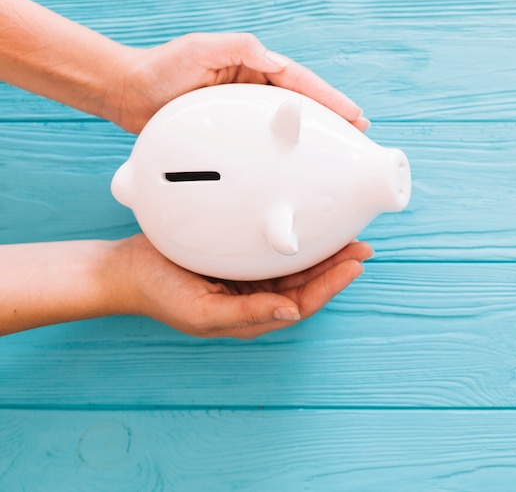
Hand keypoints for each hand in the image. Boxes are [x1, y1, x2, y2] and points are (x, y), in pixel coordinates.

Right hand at [105, 234, 371, 338]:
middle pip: (306, 283)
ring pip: (295, 266)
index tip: (355, 264)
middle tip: (362, 245)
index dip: (331, 286)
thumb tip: (291, 311)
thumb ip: (247, 313)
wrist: (127, 269)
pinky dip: (296, 240)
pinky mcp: (238, 257)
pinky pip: (275, 250)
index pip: (303, 303)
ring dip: (322, 252)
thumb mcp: (201, 311)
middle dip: (335, 266)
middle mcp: (255, 297)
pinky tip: (308, 227)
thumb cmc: (160, 293)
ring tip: (347, 235)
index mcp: (251, 315)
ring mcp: (247, 276)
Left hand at [109, 33, 368, 133]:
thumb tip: (273, 60)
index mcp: (252, 66)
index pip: (300, 82)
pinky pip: (262, 141)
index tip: (354, 115)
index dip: (329, 99)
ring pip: (285, 125)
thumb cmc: (160, 68)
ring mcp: (242, 111)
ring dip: (311, 137)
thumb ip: (237, 48)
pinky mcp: (229, 132)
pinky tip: (292, 167)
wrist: (129, 92)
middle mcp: (252, 87)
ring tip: (335, 154)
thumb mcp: (199, 49)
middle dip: (330, 119)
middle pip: (301, 103)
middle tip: (357, 137)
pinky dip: (282, 151)